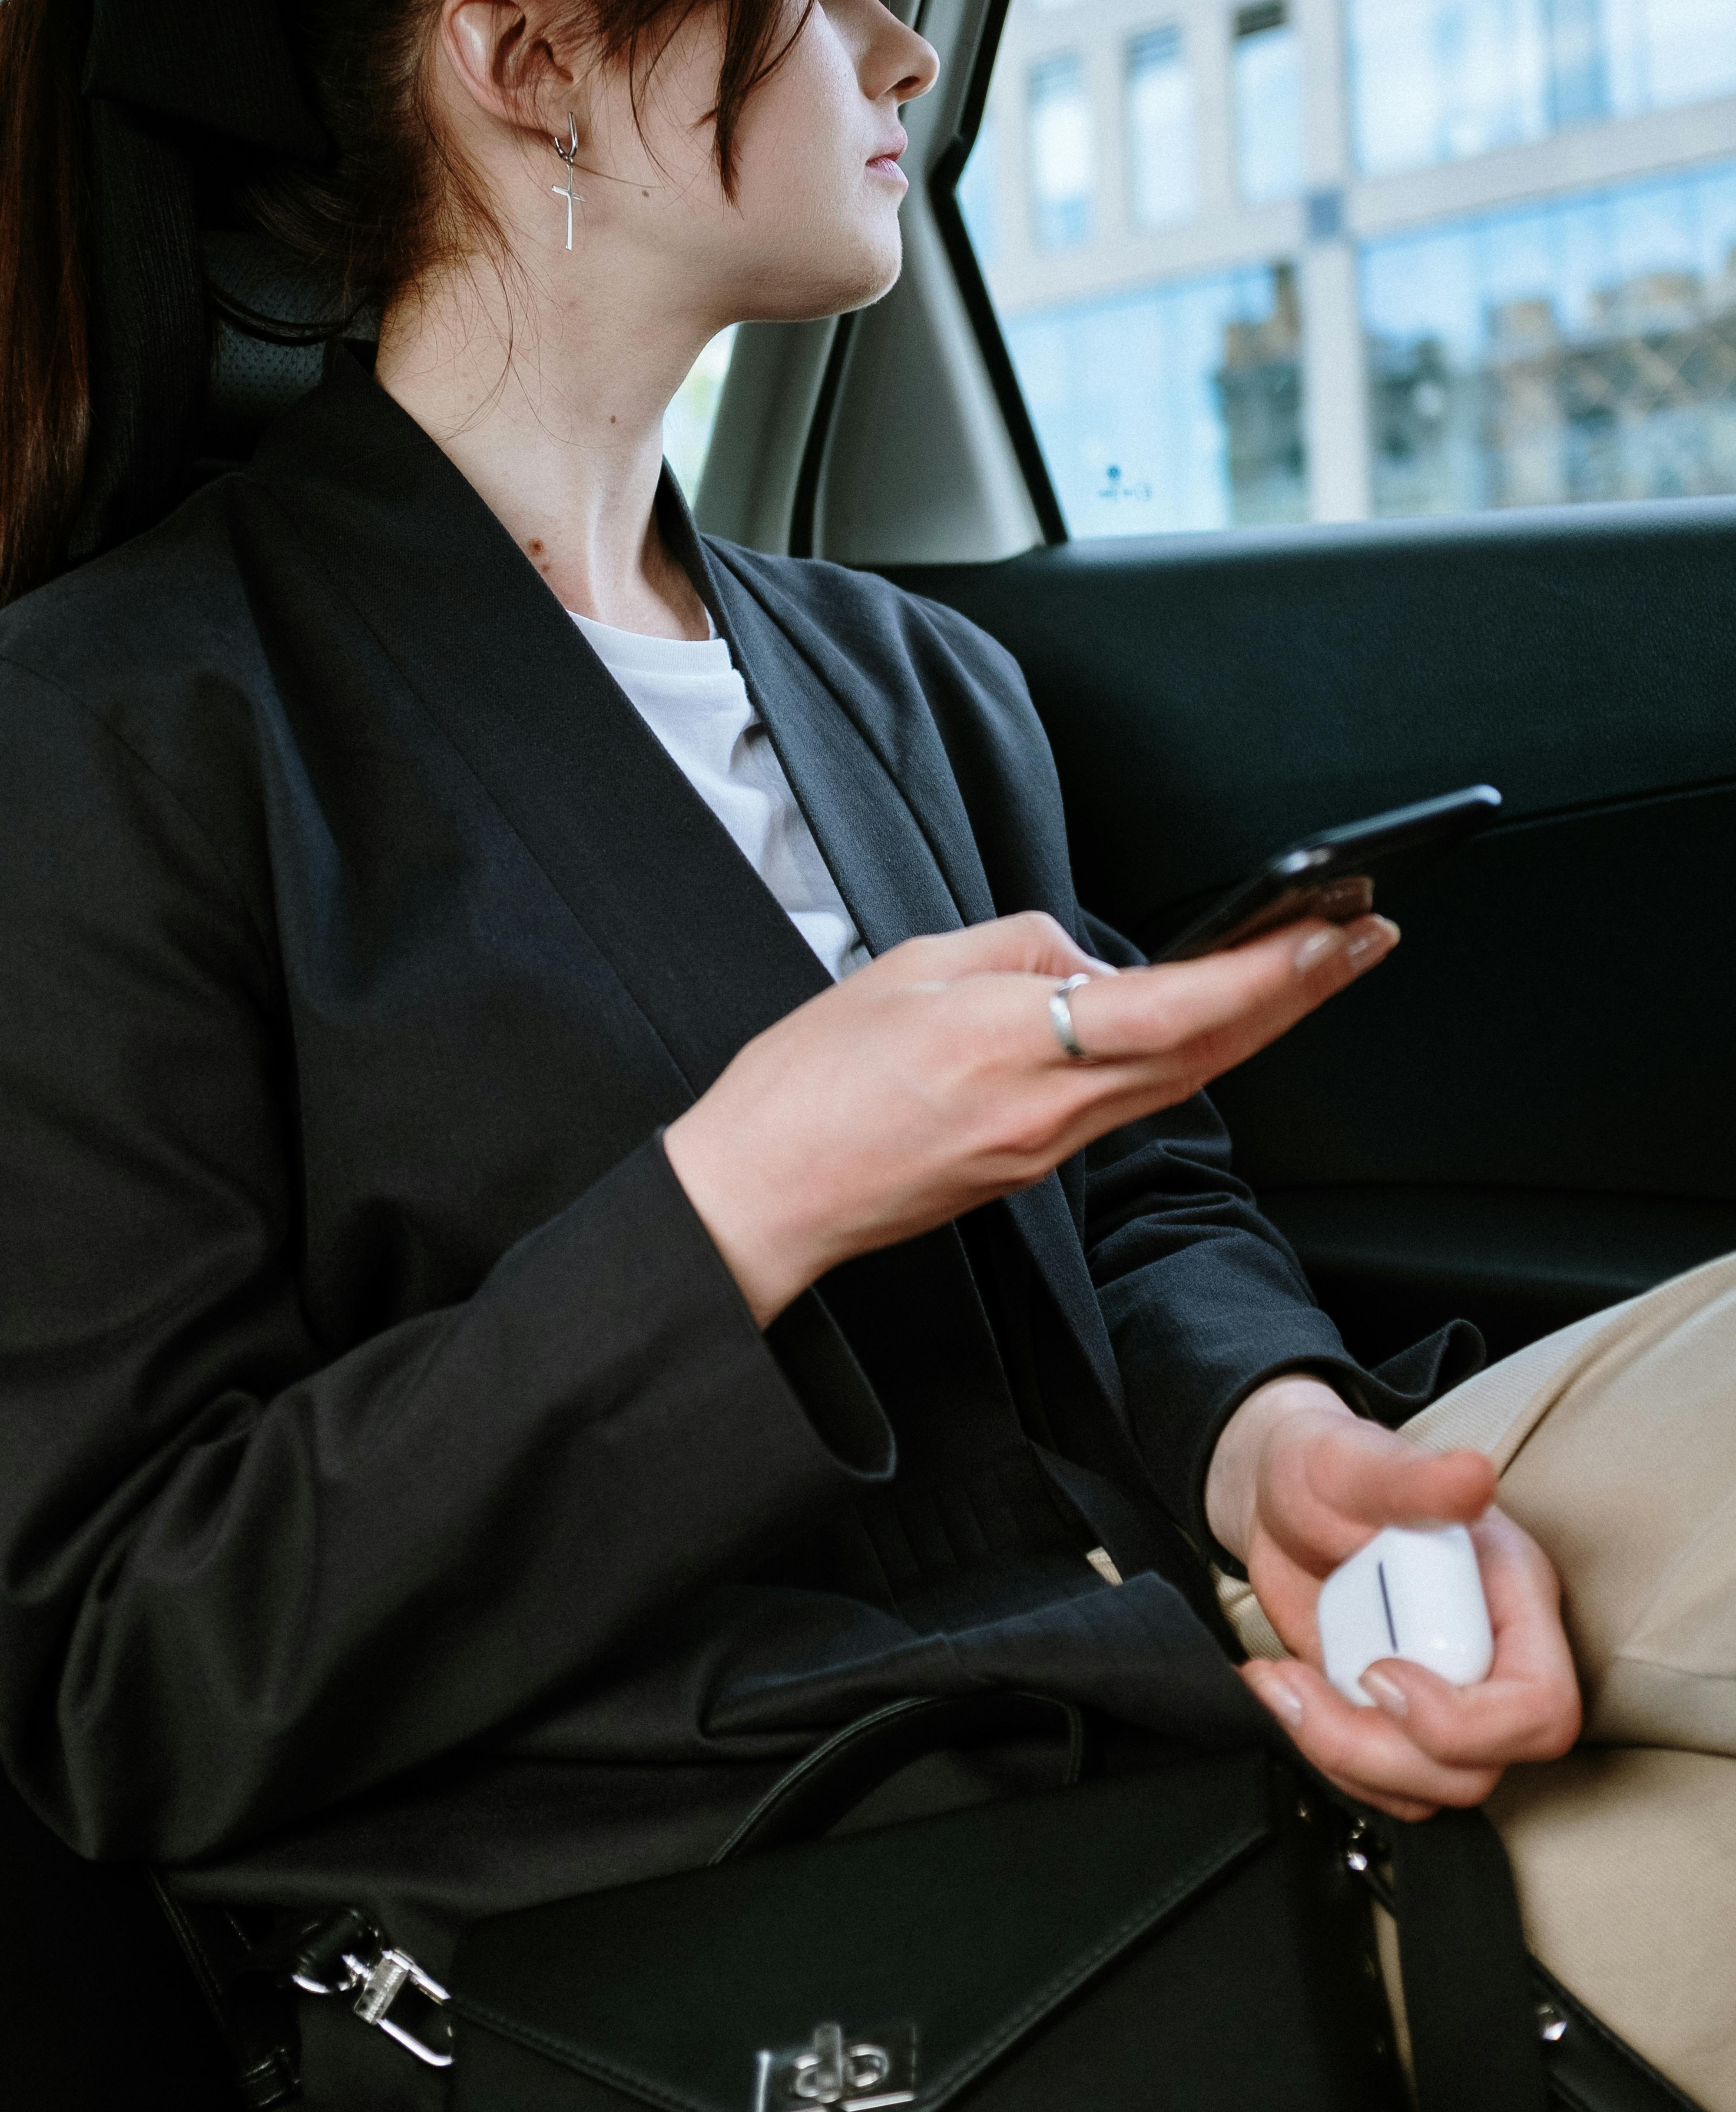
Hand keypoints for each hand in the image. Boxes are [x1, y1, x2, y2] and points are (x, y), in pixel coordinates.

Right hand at [663, 905, 1396, 1325]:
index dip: (1264, 973)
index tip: (1329, 934)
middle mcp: (1048, 1109)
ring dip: (1256, 1023)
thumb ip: (1013, 952)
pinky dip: (1185, 1056)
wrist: (762, 1193)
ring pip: (1179, 1079)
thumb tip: (1088, 958)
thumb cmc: (810, 1081)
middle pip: (1205, 1050)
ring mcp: (1046, 1149)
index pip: (1172, 1007)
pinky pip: (1128, 1103)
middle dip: (1298, 993)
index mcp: (1011, 1044)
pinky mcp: (1032, 1168)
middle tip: (1365, 939)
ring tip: (1311, 969)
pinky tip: (1206, 1023)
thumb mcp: (908, 967)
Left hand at [1205, 1378, 1579, 1817]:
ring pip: (1432, 1788)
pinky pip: (1387, 1784)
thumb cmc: (1323, 1466)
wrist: (1274, 1495)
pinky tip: (1282, 1694)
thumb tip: (1472, 1474)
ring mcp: (1442, 1692)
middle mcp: (1489, 1654)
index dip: (1464, 1720)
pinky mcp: (1394, 1718)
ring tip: (1281, 1687)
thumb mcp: (1351, 1461)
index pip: (1541, 1705)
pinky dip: (1327, 1757)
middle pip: (1481, 1765)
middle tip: (1306, 1686)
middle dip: (1382, 1749)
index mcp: (1511, 1594)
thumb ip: (1412, 1477)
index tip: (1380, 1672)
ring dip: (1343, 1756)